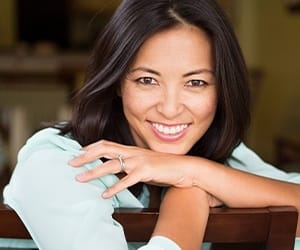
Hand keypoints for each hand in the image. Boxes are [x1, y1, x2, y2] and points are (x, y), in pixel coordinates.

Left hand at [69, 140, 195, 197]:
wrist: (184, 167)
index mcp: (131, 149)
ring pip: (111, 164)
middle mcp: (132, 152)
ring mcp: (139, 161)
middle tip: (71, 163)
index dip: (91, 148)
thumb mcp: (143, 162)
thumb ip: (129, 164)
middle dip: (85, 156)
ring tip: (80, 178)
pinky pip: (127, 180)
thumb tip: (115, 169)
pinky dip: (114, 187)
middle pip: (104, 150)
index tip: (78, 153)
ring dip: (93, 172)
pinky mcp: (146, 171)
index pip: (106, 144)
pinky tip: (105, 194)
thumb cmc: (163, 166)